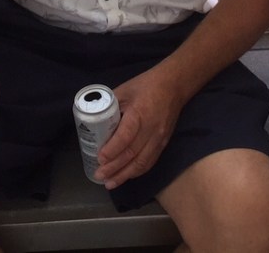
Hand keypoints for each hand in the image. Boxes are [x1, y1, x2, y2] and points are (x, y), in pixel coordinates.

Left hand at [94, 69, 185, 189]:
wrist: (174, 86)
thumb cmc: (147, 85)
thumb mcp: (125, 90)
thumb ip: (110, 105)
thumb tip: (94, 120)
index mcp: (140, 113)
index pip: (126, 136)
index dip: (112, 149)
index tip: (100, 158)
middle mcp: (151, 129)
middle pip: (132, 153)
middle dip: (114, 168)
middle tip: (99, 175)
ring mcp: (159, 138)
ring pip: (142, 162)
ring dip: (125, 175)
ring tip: (110, 183)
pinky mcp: (163, 143)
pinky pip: (150, 161)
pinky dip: (137, 172)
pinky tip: (126, 176)